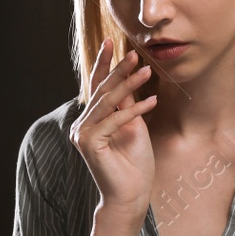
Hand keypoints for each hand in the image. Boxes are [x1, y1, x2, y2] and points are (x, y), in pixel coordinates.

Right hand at [69, 37, 156, 211]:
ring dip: (129, 85)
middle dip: (119, 70)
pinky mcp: (88, 144)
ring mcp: (82, 134)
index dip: (103, 63)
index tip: (110, 41)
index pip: (97, 86)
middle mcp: (81, 125)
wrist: (131, 194)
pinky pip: (114, 120)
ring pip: (108, 102)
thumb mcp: (133, 126)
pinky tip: (153, 101)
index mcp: (90, 120)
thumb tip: (127, 79)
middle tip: (135, 52)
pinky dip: (134, 111)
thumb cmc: (134, 164)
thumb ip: (126, 105)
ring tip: (147, 70)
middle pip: (102, 91)